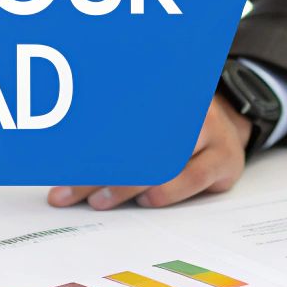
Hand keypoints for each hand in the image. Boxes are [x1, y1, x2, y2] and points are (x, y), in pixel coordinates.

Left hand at [48, 94, 252, 209]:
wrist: (225, 125)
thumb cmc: (174, 123)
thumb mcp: (146, 113)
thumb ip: (112, 129)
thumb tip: (62, 157)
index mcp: (165, 86)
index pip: (119, 113)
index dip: (88, 141)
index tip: (60, 161)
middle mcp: (190, 104)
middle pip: (140, 139)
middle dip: (99, 170)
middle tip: (68, 192)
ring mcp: (213, 131)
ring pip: (166, 161)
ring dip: (127, 186)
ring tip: (99, 200)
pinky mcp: (227, 159)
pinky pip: (195, 178)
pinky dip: (167, 192)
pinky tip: (146, 200)